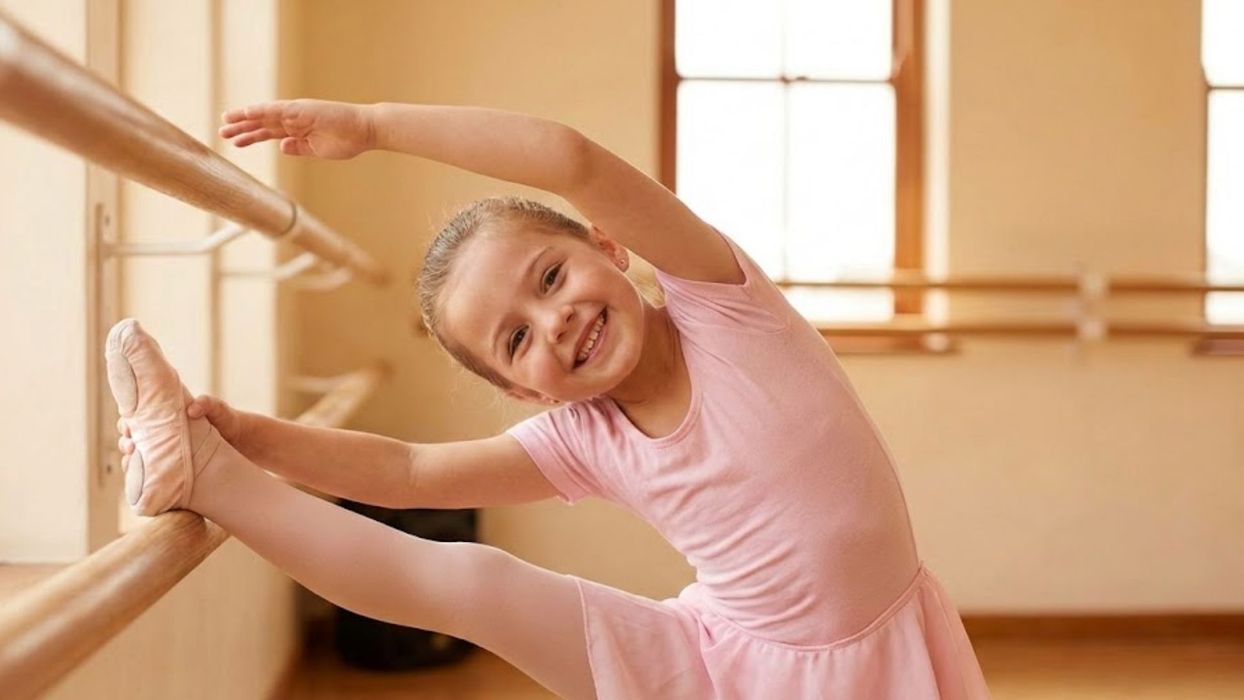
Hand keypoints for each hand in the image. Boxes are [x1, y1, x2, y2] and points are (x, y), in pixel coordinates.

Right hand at [116, 394, 248, 468]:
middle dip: (126, 441)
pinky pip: (151, 476)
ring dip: (130, 461)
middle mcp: (161, 436)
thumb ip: (208, 404)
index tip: (127, 424)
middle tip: (130, 444)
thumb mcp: (220, 411)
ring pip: (138, 459)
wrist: (244, 445)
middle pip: (133, 438)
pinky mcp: (172, 471)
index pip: (138, 416)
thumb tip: (192, 409)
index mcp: (166, 417)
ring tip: (133, 461)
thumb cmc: (228, 422)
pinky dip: (142, 478)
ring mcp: (166, 454)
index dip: (127, 419)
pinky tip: (140, 481)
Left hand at [218, 99, 373, 158]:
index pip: (269, 131)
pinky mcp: (303, 110)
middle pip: (262, 123)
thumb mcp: (317, 150)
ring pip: (265, 114)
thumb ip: (299, 148)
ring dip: (245, 118)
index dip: (251, 135)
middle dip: (242, 127)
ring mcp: (298, 113)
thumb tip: (281, 146)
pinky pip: (277, 110)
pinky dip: (261, 110)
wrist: (365, 131)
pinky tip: (246, 112)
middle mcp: (294, 118)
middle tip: (222, 132)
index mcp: (298, 129)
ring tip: (226, 122)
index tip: (235, 141)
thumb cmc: (347, 141)